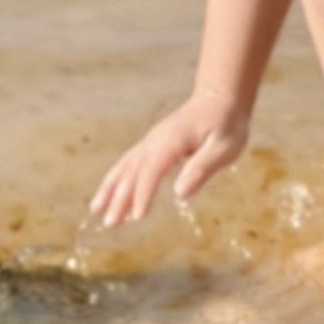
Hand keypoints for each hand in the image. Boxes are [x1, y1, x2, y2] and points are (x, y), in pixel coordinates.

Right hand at [89, 93, 250, 225]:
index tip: (137, 217)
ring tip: (96, 210)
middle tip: (109, 224)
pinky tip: (112, 197)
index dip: (143, 194)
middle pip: (132, 172)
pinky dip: (117, 180)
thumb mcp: (224, 148)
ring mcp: (150, 142)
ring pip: (125, 167)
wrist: (218, 99)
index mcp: (172, 141)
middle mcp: (155, 141)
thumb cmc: (226, 125)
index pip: (152, 171)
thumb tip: (180, 193)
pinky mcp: (151, 145)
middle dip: (120, 198)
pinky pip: (129, 164)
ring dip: (110, 189)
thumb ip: (202, 168)